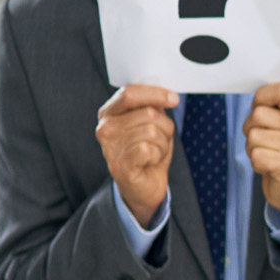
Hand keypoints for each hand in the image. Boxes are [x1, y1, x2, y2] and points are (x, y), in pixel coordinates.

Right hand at [95, 85, 177, 224]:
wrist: (144, 186)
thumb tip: (166, 94)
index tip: (174, 99)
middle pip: (148, 113)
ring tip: (154, 152)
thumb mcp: (152, 124)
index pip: (129, 93)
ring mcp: (109, 146)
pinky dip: (157, 155)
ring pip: (152, 132)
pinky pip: (148, 149)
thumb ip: (153, 107)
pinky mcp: (119, 165)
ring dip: (163, 144)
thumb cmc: (148, 152)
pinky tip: (150, 161)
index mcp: (109, 112)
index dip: (155, 94)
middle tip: (161, 140)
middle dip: (165, 127)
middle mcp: (105, 127)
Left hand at [245, 82, 279, 218]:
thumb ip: (274, 106)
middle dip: (252, 127)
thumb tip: (255, 98)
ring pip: (253, 135)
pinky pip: (255, 155)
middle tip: (265, 140)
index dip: (262, 97)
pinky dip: (256, 163)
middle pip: (258, 114)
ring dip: (253, 147)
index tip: (262, 108)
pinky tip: (269, 167)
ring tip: (268, 154)